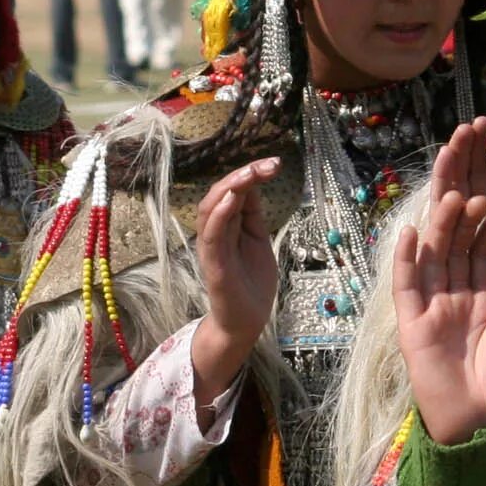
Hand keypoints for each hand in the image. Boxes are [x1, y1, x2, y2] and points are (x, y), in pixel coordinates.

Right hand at [189, 155, 281, 405]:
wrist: (246, 323)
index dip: (251, 174)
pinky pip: (211, 236)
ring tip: (249, 173)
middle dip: (242, 174)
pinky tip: (231, 199)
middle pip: (220, 193)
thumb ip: (252, 216)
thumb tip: (254, 185)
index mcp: (228, 225)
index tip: (275, 163)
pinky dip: (218, 215)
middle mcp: (216, 232)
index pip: (234, 191)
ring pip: (211, 209)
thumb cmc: (251, 283)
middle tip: (268, 164)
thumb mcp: (258, 240)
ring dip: (229, 187)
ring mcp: (213, 248)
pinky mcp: (214, 266)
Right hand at [393, 122, 485, 445]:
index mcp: (484, 295)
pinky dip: (407, 261)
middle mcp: (455, 293)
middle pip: (456, 242)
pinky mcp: (411, 323)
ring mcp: (431, 305)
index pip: (484, 249)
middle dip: (462, 208)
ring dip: (440, 227)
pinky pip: (406, 286)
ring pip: (434, 257)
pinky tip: (410, 233)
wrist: (476, 423)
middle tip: (470, 183)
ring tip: (451, 196)